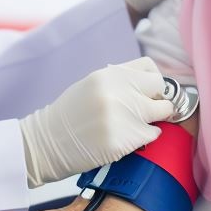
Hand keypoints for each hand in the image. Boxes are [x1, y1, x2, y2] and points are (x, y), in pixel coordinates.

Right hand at [19, 57, 174, 187]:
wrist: (47, 142)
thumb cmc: (71, 115)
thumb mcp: (93, 85)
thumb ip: (120, 82)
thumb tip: (150, 86)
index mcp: (110, 74)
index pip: (150, 68)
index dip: (151, 81)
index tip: (148, 92)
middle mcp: (118, 91)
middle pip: (160, 88)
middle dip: (157, 99)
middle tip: (146, 111)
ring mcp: (123, 116)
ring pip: (163, 112)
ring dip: (153, 120)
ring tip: (135, 126)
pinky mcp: (124, 140)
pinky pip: (152, 135)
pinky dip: (144, 138)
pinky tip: (127, 139)